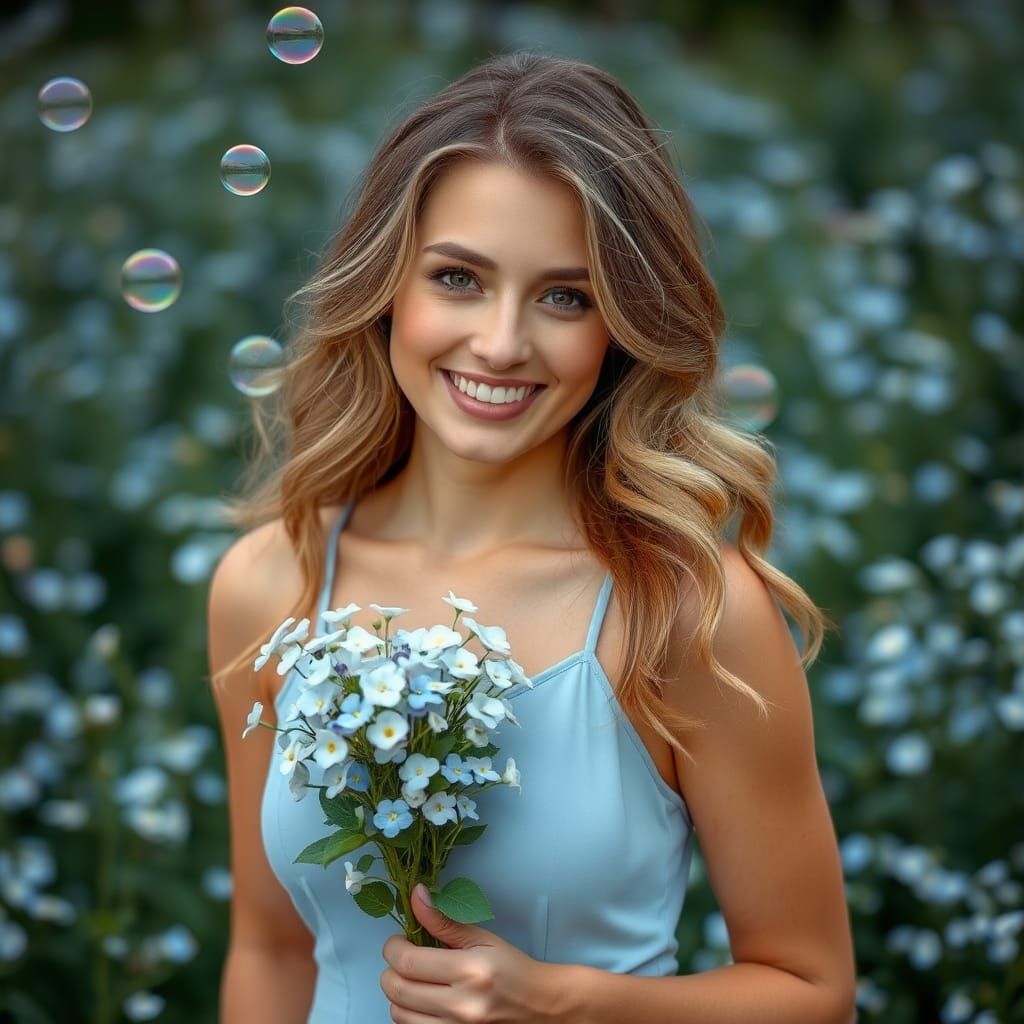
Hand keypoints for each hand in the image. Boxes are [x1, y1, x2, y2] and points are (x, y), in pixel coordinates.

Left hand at [380, 883, 566, 1022]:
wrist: (538, 1005)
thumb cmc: (511, 968)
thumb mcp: (481, 938)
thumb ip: (444, 921)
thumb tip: (417, 895)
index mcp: (469, 970)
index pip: (408, 961)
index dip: (393, 947)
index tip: (397, 940)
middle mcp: (461, 1005)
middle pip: (397, 989)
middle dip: (389, 969)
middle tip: (401, 957)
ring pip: (398, 1013)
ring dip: (397, 993)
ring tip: (411, 979)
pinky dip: (408, 1014)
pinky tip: (420, 1000)